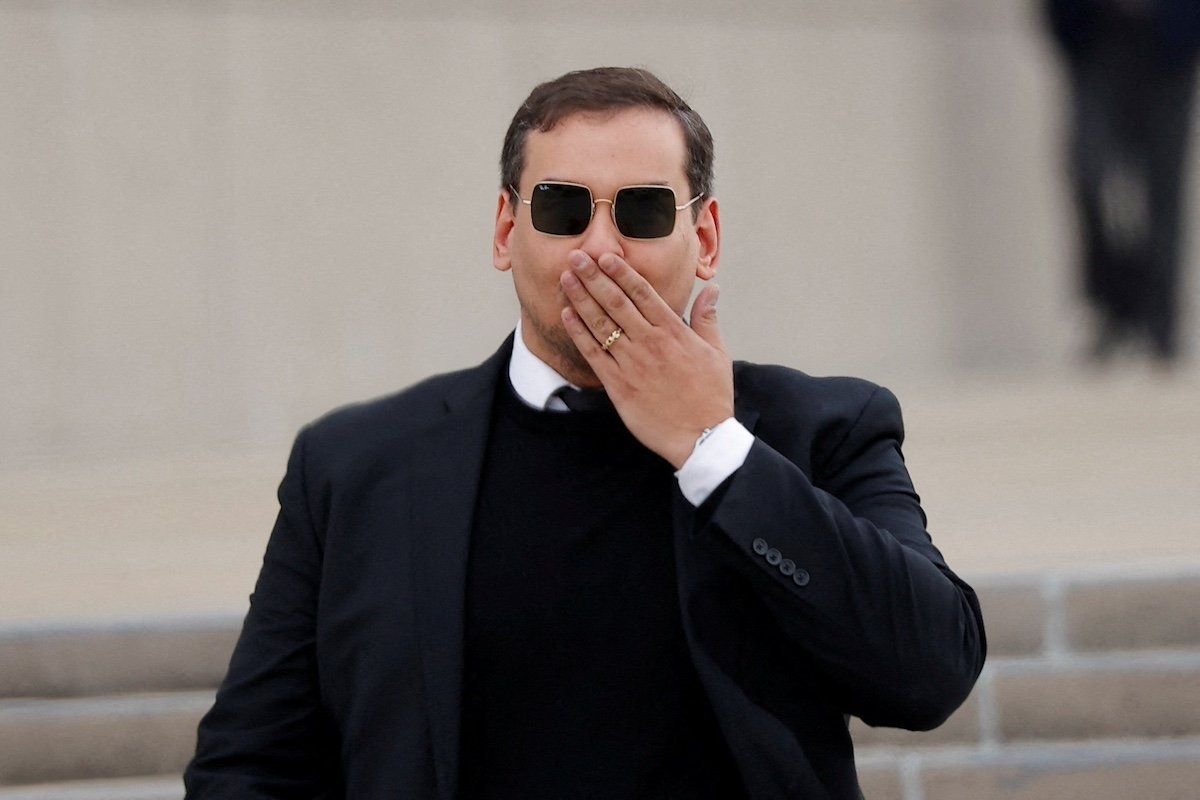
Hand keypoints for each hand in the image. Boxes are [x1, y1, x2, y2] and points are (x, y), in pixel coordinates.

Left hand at [559, 249, 733, 468]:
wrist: (701, 436)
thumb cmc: (712, 395)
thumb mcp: (717, 352)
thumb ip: (707, 318)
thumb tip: (711, 289)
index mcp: (674, 332)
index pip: (643, 293)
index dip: (621, 273)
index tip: (605, 256)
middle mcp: (650, 342)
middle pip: (616, 302)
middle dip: (594, 277)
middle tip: (576, 257)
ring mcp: (632, 364)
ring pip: (601, 324)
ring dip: (581, 298)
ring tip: (565, 277)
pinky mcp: (619, 386)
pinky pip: (594, 354)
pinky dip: (579, 333)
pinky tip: (566, 315)